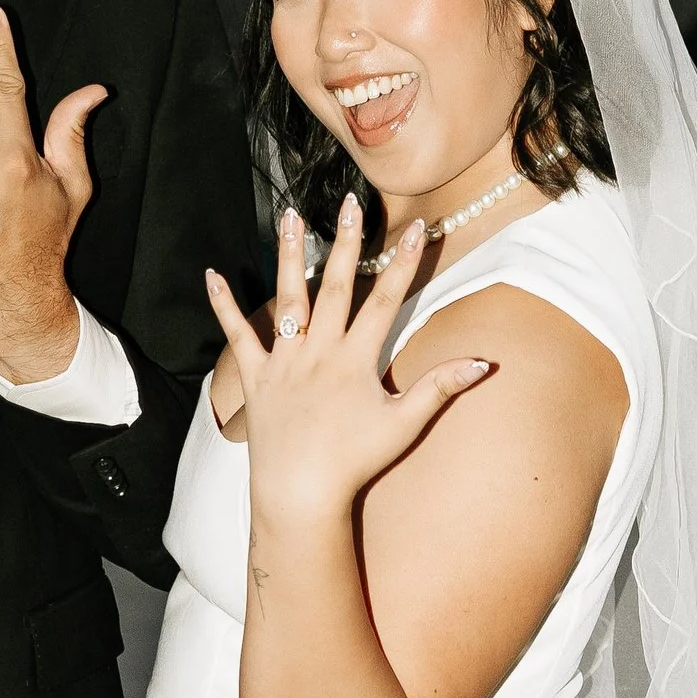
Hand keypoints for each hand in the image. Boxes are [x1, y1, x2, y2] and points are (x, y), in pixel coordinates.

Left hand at [205, 198, 494, 532]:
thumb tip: (483, 362)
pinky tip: (213, 274)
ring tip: (289, 215)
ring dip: (288, 254)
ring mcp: (284, 361)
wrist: (299, 493)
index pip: (386, 300)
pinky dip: (224, 304)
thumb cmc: (355, 462)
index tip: (415, 228)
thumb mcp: (404, 425)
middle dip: (346, 242)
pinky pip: (237, 335)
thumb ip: (441, 388)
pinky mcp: (255, 377)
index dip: (403, 262)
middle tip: (352, 204)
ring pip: (287, 298)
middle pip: (335, 286)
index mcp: (355, 359)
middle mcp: (318, 352)